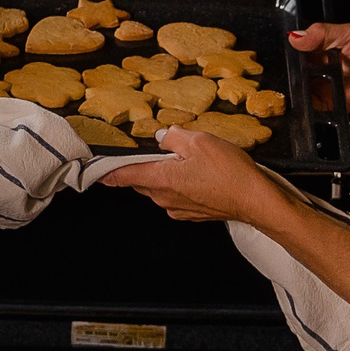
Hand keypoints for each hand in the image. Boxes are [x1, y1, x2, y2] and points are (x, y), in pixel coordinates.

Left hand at [101, 127, 291, 223]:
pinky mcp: (192, 214)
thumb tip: (160, 136)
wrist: (255, 201)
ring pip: (160, 188)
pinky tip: (199, 174)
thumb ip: (173, 137)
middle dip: (143, 167)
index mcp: (159, 179)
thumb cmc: (229, 171)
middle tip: (156, 151)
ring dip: (165, 175)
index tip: (94, 170)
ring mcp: (178, 208)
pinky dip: (181, 185)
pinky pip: (177, 196)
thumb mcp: (199, 141)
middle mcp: (164, 198)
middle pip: (141, 181)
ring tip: (187, 160)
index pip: (123, 176)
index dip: (106, 172)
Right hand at [288, 21, 349, 118]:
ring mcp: (326, 83)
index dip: (297, 41)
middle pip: (299, 63)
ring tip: (305, 70)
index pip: (305, 42)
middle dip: (296, 60)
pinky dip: (304, 96)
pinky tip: (307, 86)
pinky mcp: (328, 102)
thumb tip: (296, 36)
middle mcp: (326, 64)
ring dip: (298, 78)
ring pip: (301, 81)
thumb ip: (323, 33)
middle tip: (299, 57)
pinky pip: (309, 100)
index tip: (293, 40)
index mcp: (331, 44)